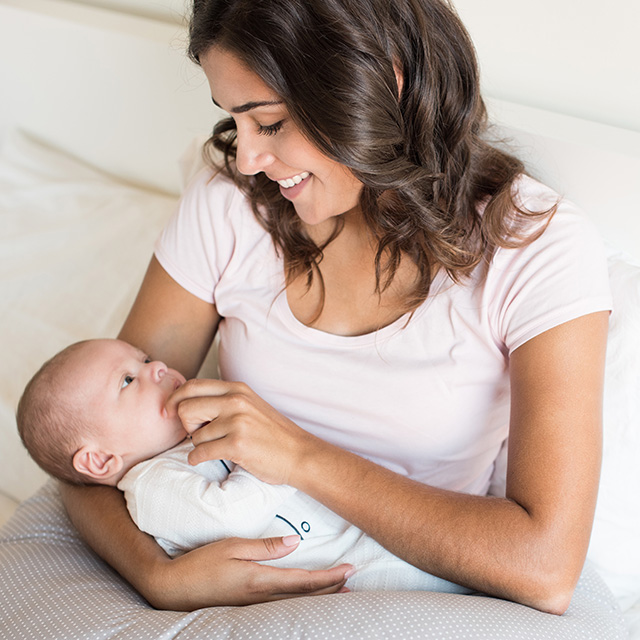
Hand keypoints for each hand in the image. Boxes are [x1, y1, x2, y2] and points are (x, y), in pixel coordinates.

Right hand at [147, 534, 352, 609]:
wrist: (172, 588)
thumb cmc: (200, 562)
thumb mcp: (232, 546)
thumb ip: (265, 546)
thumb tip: (295, 542)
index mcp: (260, 580)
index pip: (304, 581)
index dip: (330, 577)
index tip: (350, 569)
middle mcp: (261, 597)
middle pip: (305, 595)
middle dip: (331, 588)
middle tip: (352, 578)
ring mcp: (254, 605)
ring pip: (296, 603)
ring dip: (319, 595)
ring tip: (338, 588)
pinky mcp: (246, 607)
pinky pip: (282, 604)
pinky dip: (301, 598)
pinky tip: (305, 594)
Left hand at [166, 379, 321, 484]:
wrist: (298, 454)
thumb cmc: (272, 434)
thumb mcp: (250, 406)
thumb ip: (223, 400)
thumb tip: (186, 403)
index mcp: (237, 389)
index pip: (192, 385)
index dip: (174, 399)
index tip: (167, 411)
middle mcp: (236, 401)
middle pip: (186, 407)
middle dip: (185, 425)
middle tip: (196, 434)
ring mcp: (237, 422)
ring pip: (194, 435)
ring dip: (199, 446)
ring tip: (217, 448)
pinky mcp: (237, 444)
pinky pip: (200, 453)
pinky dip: (198, 459)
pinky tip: (207, 459)